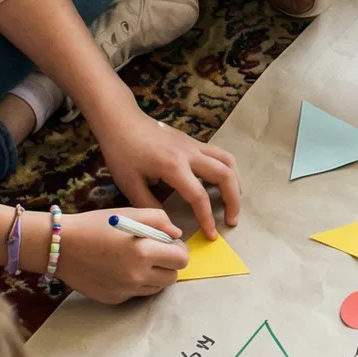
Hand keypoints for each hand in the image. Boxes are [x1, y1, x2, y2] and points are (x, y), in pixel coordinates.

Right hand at [38, 208, 187, 300]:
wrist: (59, 246)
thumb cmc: (95, 225)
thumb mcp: (129, 213)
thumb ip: (159, 220)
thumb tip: (176, 234)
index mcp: (144, 252)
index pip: (181, 260)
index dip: (178, 250)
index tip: (169, 244)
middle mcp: (137, 275)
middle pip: (172, 277)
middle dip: (169, 265)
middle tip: (155, 253)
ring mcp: (125, 290)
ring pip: (156, 288)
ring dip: (154, 275)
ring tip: (137, 261)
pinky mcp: (114, 299)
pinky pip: (136, 293)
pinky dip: (135, 283)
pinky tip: (120, 269)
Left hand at [97, 107, 240, 238]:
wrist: (122, 122)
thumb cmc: (122, 153)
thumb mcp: (129, 184)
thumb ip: (150, 206)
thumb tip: (167, 224)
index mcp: (173, 167)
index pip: (199, 196)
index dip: (207, 218)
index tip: (211, 234)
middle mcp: (190, 155)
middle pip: (225, 176)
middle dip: (233, 200)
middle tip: (232, 220)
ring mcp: (195, 146)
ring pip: (228, 162)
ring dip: (236, 183)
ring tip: (233, 201)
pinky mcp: (195, 142)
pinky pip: (220, 155)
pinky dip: (228, 170)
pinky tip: (223, 182)